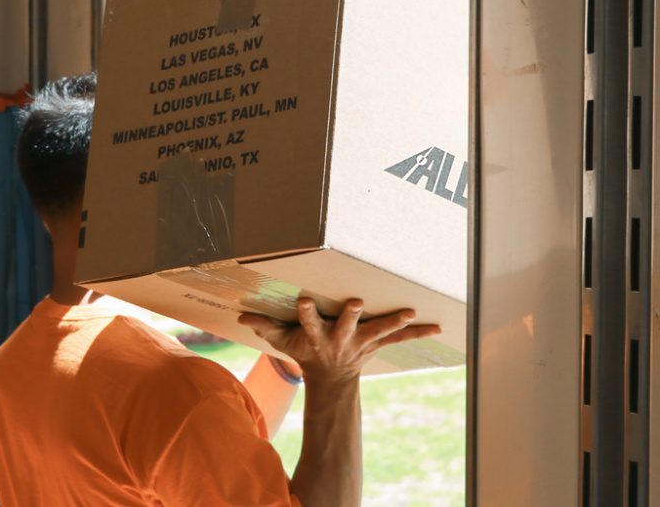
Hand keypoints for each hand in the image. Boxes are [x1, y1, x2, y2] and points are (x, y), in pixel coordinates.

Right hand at [238, 298, 440, 384]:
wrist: (330, 377)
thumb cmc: (303, 351)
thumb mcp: (280, 342)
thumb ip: (263, 327)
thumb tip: (240, 316)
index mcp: (316, 336)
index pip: (308, 323)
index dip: (306, 313)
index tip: (304, 301)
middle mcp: (340, 339)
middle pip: (345, 325)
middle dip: (350, 315)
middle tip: (356, 302)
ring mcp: (361, 342)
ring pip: (378, 332)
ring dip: (392, 323)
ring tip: (408, 313)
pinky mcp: (376, 343)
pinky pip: (399, 339)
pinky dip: (417, 334)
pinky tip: (437, 328)